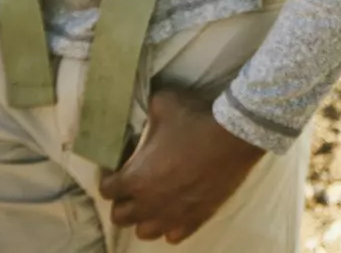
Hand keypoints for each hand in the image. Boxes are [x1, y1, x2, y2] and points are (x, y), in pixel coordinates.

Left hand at [99, 86, 264, 242]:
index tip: (115, 167)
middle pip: (120, 217)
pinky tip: (174, 211)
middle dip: (121, 201)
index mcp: (135, 178)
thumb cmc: (195, 121)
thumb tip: (143, 107)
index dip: (107, 178)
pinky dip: (169, 227)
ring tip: (152, 202)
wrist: (233, 138)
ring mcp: (172, 215)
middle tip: (132, 185)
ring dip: (143, 218)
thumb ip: (146, 110)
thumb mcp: (163, 103)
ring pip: (145, 232)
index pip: (107, 190)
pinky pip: (173, 236)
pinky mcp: (195, 220)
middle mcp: (149, 203)